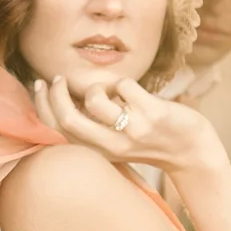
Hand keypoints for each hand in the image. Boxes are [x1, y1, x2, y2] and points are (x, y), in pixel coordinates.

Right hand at [31, 75, 221, 174]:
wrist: (191, 151)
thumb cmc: (150, 140)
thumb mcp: (115, 141)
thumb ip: (92, 125)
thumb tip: (64, 93)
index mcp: (98, 152)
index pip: (56, 131)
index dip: (42, 105)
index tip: (39, 84)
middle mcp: (111, 146)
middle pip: (67, 119)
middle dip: (56, 94)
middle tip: (60, 78)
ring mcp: (131, 130)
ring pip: (94, 99)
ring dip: (96, 87)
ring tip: (109, 91)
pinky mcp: (151, 114)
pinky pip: (123, 86)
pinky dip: (123, 83)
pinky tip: (133, 94)